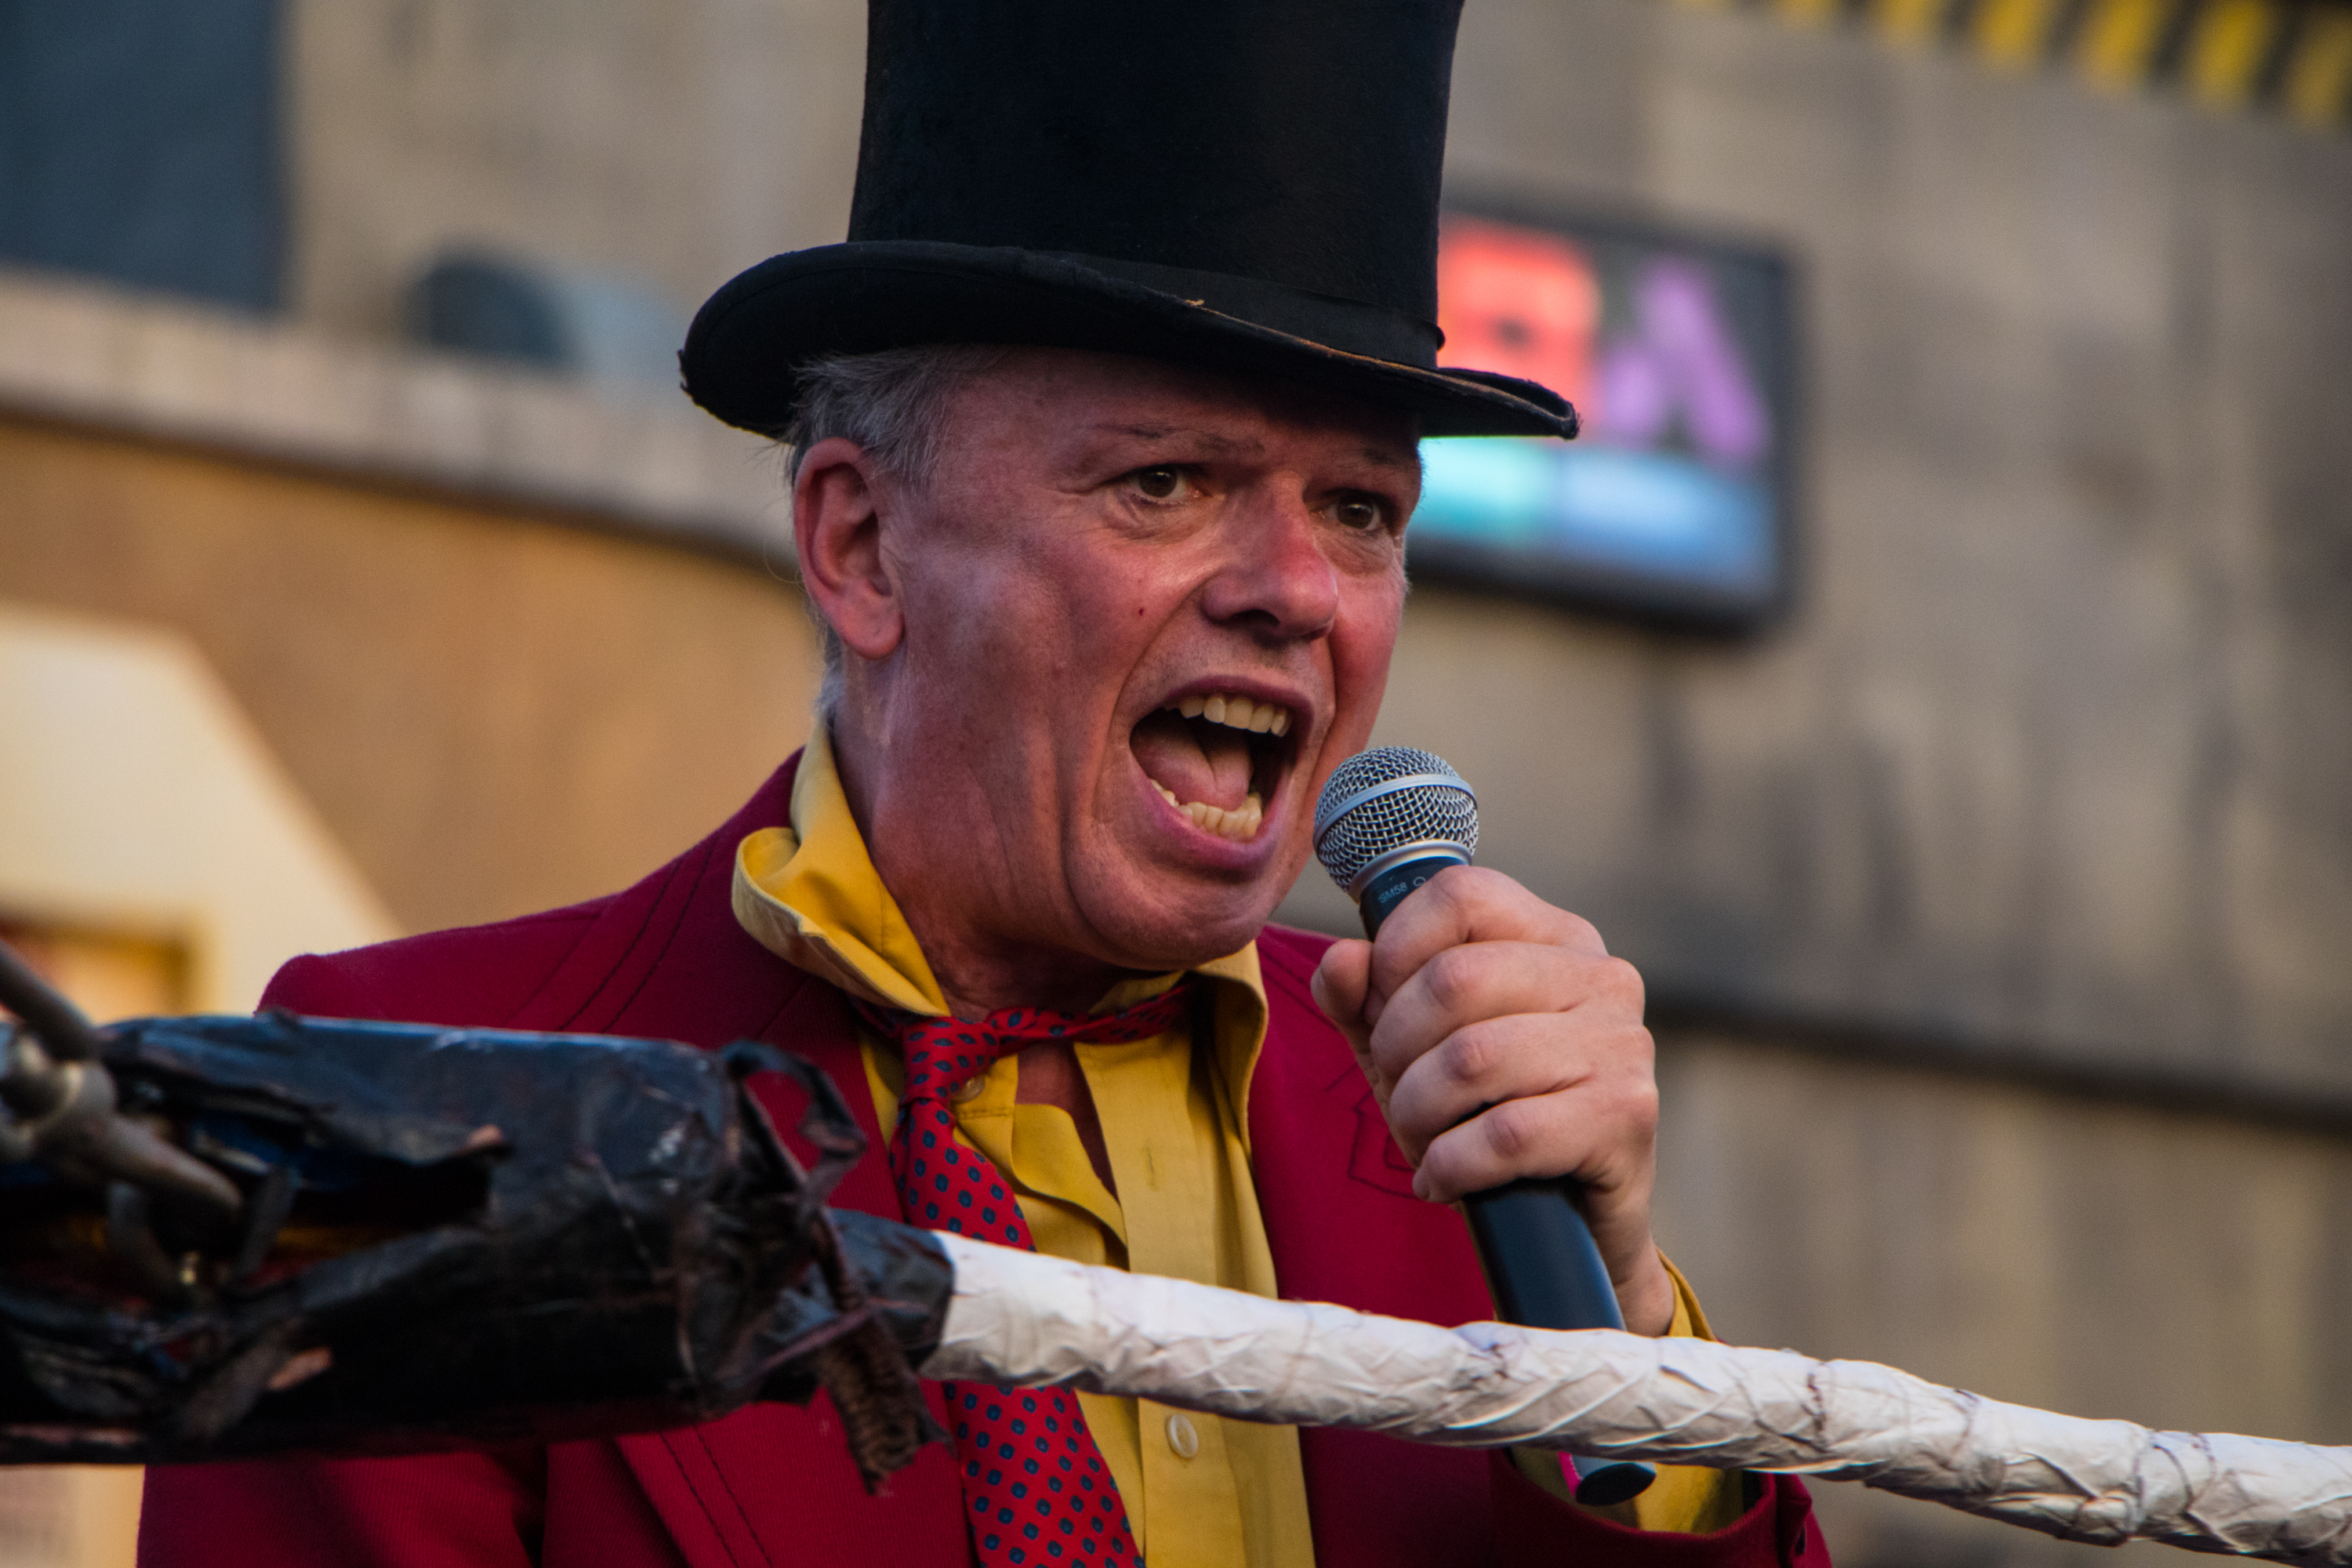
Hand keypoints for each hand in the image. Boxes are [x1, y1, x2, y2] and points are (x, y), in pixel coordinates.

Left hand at [1309, 866, 1673, 1335]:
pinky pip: (1505, 1133)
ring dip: (1418, 1112)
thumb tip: (1342, 960)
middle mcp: (1601, 976)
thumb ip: (1365, 1000)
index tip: (1380, 1007)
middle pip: (1453, 980)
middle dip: (1396, 1048)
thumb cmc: (1487, 1118)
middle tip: (1399, 1093)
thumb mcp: (1411, 1052)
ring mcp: (1622, 1044)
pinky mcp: (1625, 1116)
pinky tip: (1444, 1179)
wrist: (1571, 1227)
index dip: (1395, 949)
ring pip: (1471, 1058)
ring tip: (1421, 1139)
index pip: (1460, 895)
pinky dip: (1451, 1164)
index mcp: (1555, 937)